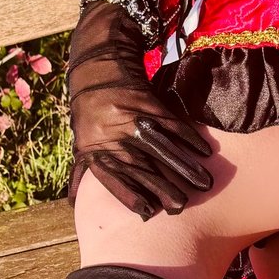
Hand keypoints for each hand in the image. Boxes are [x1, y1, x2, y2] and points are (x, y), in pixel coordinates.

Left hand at [66, 4, 213, 218]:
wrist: (98, 65)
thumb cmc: (90, 110)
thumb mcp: (82, 139)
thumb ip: (83, 170)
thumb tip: (73, 202)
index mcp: (95, 148)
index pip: (113, 178)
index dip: (129, 195)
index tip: (147, 213)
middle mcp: (113, 135)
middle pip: (141, 167)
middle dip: (163, 188)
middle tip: (182, 207)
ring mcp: (132, 119)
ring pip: (162, 148)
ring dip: (184, 167)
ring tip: (204, 184)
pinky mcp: (149, 103)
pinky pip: (172, 124)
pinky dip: (190, 138)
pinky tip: (205, 152)